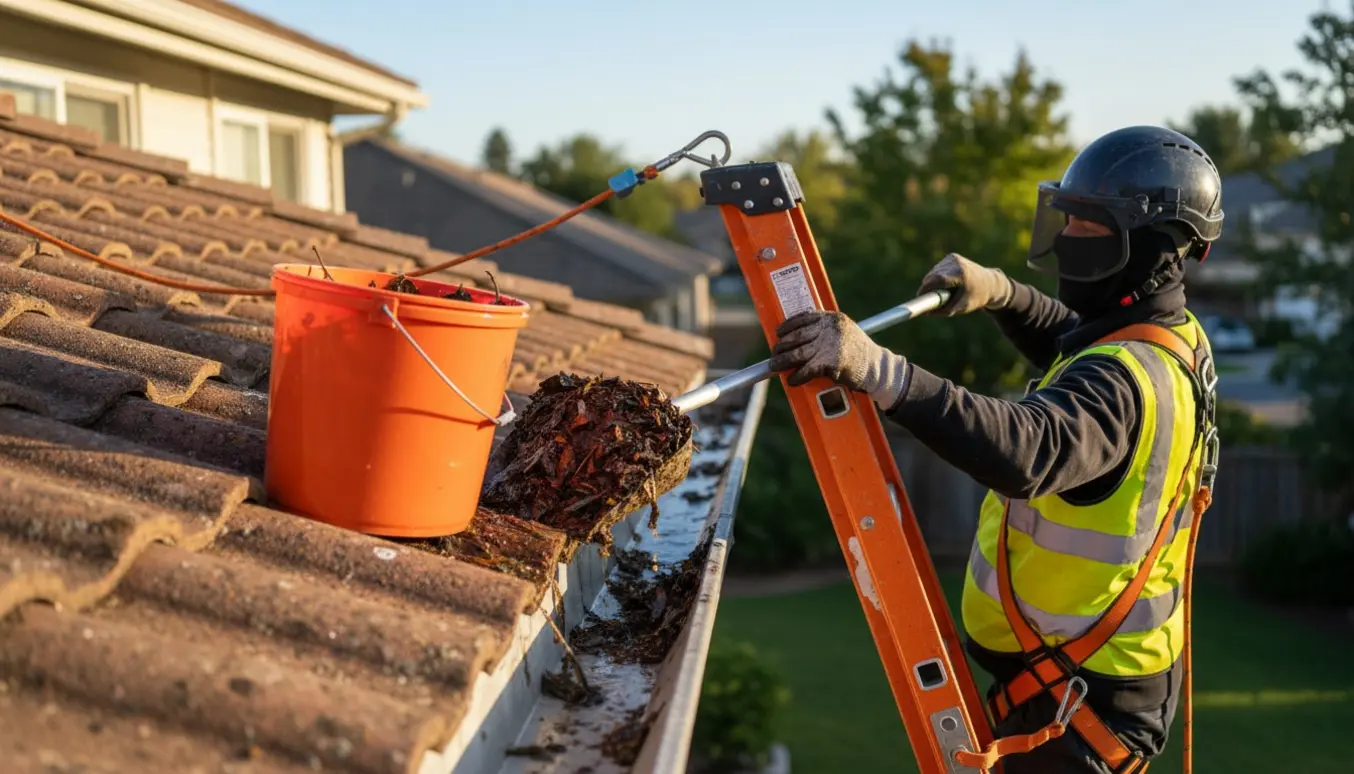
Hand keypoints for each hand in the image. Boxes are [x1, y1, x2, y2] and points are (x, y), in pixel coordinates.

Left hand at [769, 310, 910, 407]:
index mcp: (832, 318)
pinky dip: (797, 376)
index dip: (787, 326)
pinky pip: (807, 370)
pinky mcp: (831, 363)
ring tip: (774, 366)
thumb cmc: (858, 352)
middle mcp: (830, 329)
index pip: (803, 318)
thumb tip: (797, 337)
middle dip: (781, 346)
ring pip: (797, 354)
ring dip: (783, 361)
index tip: (778, 332)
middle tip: (774, 353)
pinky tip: (792, 380)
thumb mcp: (844, 332)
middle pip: (797, 337)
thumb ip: (824, 330)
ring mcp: (830, 345)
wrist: (877, 368)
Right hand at [917, 253, 1013, 315]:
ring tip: (942, 292)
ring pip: (933, 272)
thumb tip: (926, 313)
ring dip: (932, 282)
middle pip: (933, 276)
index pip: (938, 280)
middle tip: (927, 299)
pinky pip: (937, 269)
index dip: (925, 288)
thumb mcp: (962, 307)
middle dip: (927, 288)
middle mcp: (957, 263)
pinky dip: (937, 277)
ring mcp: (954, 258)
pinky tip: (946, 283)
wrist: (992, 283)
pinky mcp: (952, 257)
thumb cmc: (977, 297)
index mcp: (961, 275)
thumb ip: (944, 310)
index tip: (919, 297)